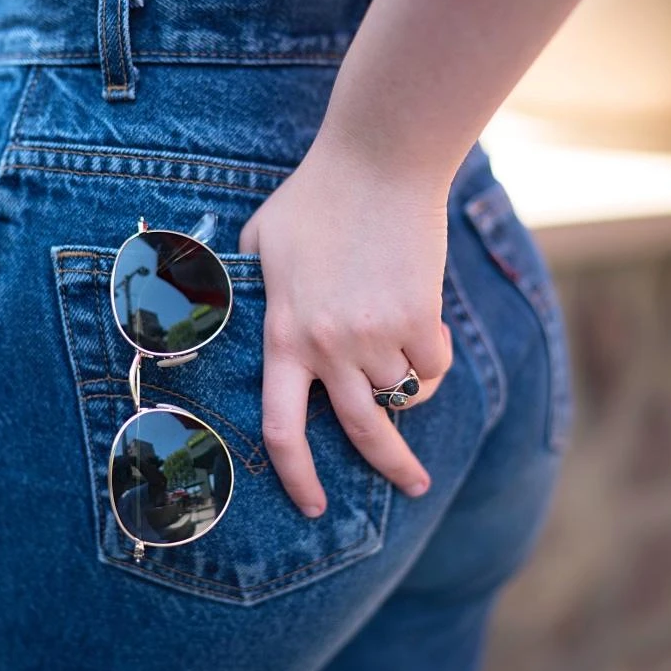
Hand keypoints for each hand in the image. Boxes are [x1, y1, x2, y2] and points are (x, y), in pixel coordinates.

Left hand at [238, 125, 453, 517]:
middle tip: (413, 486)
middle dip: (394, 468)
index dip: (298, 477)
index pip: (283, 430)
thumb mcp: (259, 242)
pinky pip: (433, 364)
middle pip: (363, 432)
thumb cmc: (314, 200)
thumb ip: (248, 289)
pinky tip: (426, 331)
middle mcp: (330, 348)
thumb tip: (237, 313)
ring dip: (408, 386)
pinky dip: (431, 359)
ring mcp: (376, 334)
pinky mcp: (420, 316)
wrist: (376, 164)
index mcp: (284, 336)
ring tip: (407, 361)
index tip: (315, 506)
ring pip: (403, 392)